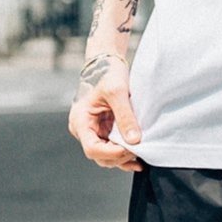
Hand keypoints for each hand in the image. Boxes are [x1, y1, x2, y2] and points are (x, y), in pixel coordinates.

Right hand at [69, 51, 143, 170]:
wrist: (106, 63)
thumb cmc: (108, 73)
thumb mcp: (118, 92)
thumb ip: (125, 117)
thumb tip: (135, 141)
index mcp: (80, 120)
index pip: (92, 148)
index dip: (112, 153)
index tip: (131, 149)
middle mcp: (83, 129)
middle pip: (99, 155)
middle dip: (119, 156)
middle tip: (139, 150)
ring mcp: (92, 131)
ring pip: (106, 156)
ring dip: (123, 158)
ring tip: (141, 155)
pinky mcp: (102, 131)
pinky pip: (112, 148)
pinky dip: (124, 154)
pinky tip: (138, 158)